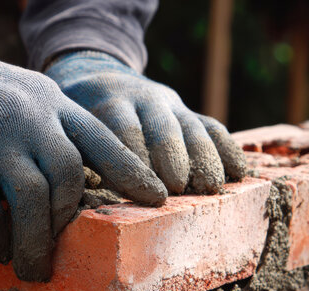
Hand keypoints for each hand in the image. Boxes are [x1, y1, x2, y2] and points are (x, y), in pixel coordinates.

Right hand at [0, 33, 165, 280]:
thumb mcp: (33, 101)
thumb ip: (58, 136)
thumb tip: (87, 188)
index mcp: (55, 106)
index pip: (103, 141)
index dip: (133, 172)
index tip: (158, 200)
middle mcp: (32, 119)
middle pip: (69, 175)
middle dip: (68, 221)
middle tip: (59, 253)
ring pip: (32, 197)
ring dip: (35, 243)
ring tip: (32, 269)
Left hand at [46, 51, 246, 193]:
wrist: (96, 75)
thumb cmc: (78, 116)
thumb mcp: (69, 126)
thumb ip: (79, 155)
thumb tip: (83, 197)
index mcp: (108, 103)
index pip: (123, 130)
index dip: (136, 160)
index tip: (144, 189)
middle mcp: (142, 99)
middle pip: (162, 126)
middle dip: (173, 157)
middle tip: (180, 187)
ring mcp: (169, 103)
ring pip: (191, 126)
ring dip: (205, 158)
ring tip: (213, 187)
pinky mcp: (186, 110)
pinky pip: (212, 126)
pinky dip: (227, 148)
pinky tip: (239, 172)